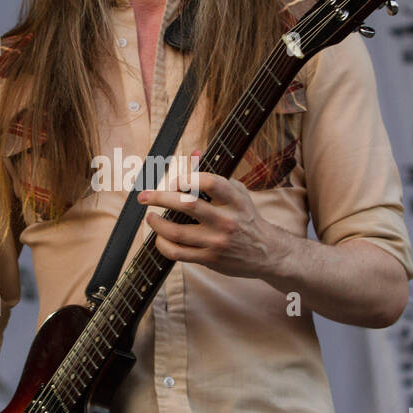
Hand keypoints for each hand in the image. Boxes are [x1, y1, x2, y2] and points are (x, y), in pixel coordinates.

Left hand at [137, 150, 288, 279]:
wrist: (267, 252)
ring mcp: (217, 241)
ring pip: (177, 232)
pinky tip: (159, 237)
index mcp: (234, 200)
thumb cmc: (246, 217)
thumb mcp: (237, 193)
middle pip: (187, 205)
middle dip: (160, 197)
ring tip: (150, 217)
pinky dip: (163, 244)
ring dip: (157, 223)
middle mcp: (226, 220)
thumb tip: (193, 154)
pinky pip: (177, 253)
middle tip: (144, 197)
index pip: (210, 182)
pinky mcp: (210, 259)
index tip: (174, 181)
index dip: (187, 178)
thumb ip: (214, 175)